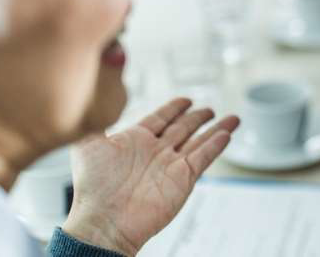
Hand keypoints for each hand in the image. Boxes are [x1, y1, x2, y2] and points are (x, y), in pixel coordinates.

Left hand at [62, 98, 239, 254]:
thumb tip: (98, 100)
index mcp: (134, 141)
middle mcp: (155, 152)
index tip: (185, 99)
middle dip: (197, 118)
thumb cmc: (92, 188)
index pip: (160, 118)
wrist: (104, 220)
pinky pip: (203, 157)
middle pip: (183, 129)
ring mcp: (170, 166)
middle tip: (209, 109)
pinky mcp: (183, 179)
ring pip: (199, 142)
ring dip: (216, 129)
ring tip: (232, 119)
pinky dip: (216, 145)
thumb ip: (95, 121)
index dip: (173, 108)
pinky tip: (226, 134)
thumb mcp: (87, 145)